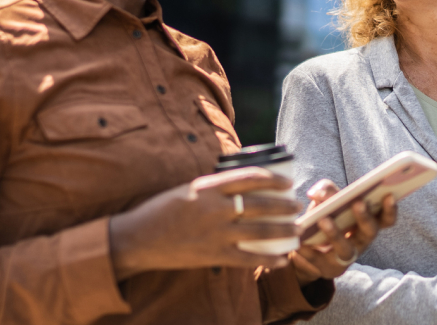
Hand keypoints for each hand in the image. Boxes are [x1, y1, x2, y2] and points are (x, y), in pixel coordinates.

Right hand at [108, 167, 300, 279]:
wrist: (139, 239)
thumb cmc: (162, 210)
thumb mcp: (189, 189)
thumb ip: (215, 187)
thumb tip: (241, 184)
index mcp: (208, 187)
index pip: (250, 177)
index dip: (274, 179)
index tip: (288, 181)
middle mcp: (215, 208)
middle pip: (261, 204)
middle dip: (284, 205)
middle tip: (298, 205)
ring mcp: (216, 233)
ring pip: (260, 231)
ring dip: (283, 230)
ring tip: (298, 229)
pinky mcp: (213, 255)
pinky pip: (248, 257)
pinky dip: (268, 259)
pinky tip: (282, 259)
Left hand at [288, 179, 397, 285]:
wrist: (309, 248)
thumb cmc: (326, 217)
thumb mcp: (327, 201)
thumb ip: (326, 190)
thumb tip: (318, 192)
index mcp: (366, 223)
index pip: (386, 219)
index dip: (390, 210)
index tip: (389, 195)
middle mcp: (361, 241)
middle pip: (370, 232)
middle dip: (365, 217)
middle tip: (358, 202)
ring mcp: (346, 257)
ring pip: (346, 248)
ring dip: (335, 233)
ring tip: (322, 219)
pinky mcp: (328, 268)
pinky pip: (318, 259)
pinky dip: (308, 249)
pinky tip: (299, 241)